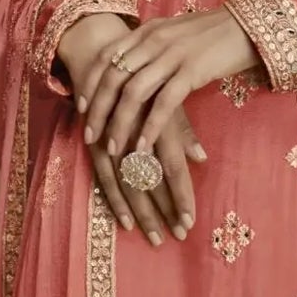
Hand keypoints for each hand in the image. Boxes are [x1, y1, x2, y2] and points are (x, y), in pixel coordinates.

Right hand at [56, 9, 209, 244]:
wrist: (102, 57)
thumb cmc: (146, 82)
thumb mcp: (167, 102)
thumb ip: (183, 133)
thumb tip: (202, 159)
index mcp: (156, 122)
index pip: (172, 167)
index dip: (181, 196)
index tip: (191, 221)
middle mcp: (133, 135)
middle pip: (150, 183)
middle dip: (164, 212)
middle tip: (177, 237)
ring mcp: (110, 142)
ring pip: (128, 185)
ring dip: (142, 213)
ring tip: (155, 238)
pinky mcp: (94, 145)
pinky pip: (105, 179)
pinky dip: (115, 202)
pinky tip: (126, 224)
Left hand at [76, 5, 259, 227]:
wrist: (249, 25)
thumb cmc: (214, 34)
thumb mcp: (176, 33)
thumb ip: (153, 45)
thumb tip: (135, 65)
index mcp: (147, 30)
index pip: (106, 56)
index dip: (91, 83)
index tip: (81, 107)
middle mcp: (154, 40)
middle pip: (114, 77)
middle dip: (99, 110)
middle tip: (90, 136)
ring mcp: (172, 55)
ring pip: (134, 93)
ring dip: (120, 124)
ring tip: (114, 149)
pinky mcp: (192, 71)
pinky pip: (164, 103)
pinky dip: (150, 127)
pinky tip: (143, 147)